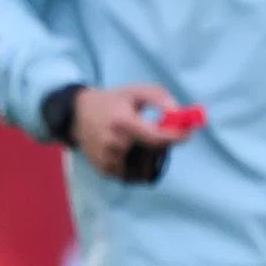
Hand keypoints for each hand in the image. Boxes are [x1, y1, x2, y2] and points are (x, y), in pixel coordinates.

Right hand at [69, 82, 196, 183]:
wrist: (77, 115)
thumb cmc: (114, 101)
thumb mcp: (138, 92)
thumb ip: (162, 100)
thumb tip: (181, 115)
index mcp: (122, 123)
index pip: (158, 138)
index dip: (177, 137)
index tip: (188, 132)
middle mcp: (114, 144)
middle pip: (155, 151)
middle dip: (165, 142)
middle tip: (164, 131)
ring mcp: (108, 160)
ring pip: (147, 164)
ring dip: (153, 154)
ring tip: (142, 139)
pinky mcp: (106, 171)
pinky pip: (136, 173)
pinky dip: (141, 162)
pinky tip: (133, 149)